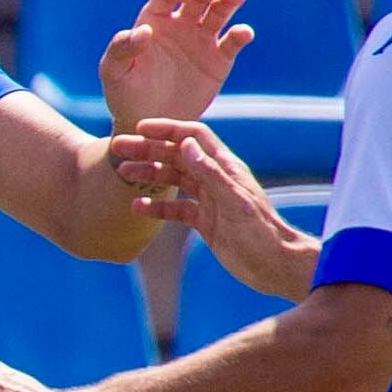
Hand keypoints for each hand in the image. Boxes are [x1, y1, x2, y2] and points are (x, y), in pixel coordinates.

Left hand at [100, 0, 250, 131]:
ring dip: (229, 2)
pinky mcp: (219, 59)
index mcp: (154, 20)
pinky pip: (233, 41)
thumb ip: (122, 49)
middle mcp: (180, 24)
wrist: (148, 122)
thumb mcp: (114, 72)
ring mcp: (201, 40)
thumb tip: (145, 30)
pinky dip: (241, 34)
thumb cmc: (124, 94)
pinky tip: (242, 33)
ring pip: (219, 12)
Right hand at [113, 116, 316, 299]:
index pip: (194, 136)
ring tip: (123, 172)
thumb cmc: (260, 231)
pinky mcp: (204, 221)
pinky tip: (138, 207)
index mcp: (225, 167)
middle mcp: (215, 179)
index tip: (140, 128)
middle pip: (177, 156)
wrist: (272, 264)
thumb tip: (186, 144)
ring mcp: (209, 199)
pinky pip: (175, 208)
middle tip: (118, 148)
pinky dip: (156, 206)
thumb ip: (210, 172)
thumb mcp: (234, 200)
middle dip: (148, 149)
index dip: (168, 129)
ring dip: (148, 174)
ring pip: (173, 180)